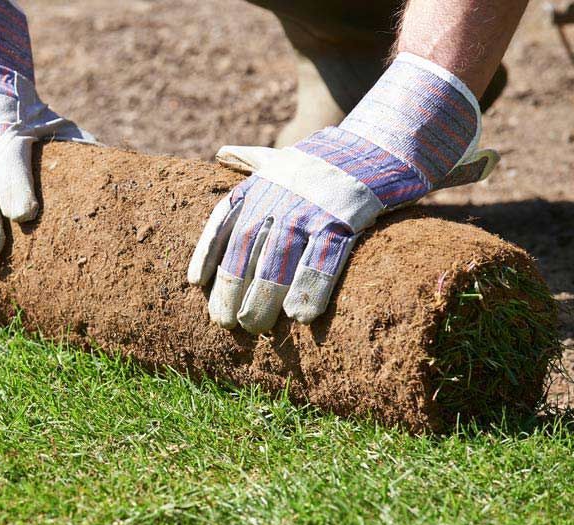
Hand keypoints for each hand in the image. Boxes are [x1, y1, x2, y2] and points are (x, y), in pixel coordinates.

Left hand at [188, 53, 498, 332]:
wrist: (386, 141)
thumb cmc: (330, 159)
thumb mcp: (288, 155)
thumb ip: (253, 160)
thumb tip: (221, 152)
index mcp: (263, 181)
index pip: (224, 218)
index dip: (207, 251)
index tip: (194, 283)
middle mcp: (281, 192)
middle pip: (247, 246)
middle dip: (232, 286)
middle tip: (227, 322)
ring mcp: (313, 204)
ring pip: (280, 257)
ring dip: (263, 296)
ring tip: (254, 327)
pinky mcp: (347, 216)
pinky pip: (325, 258)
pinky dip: (311, 288)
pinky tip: (300, 317)